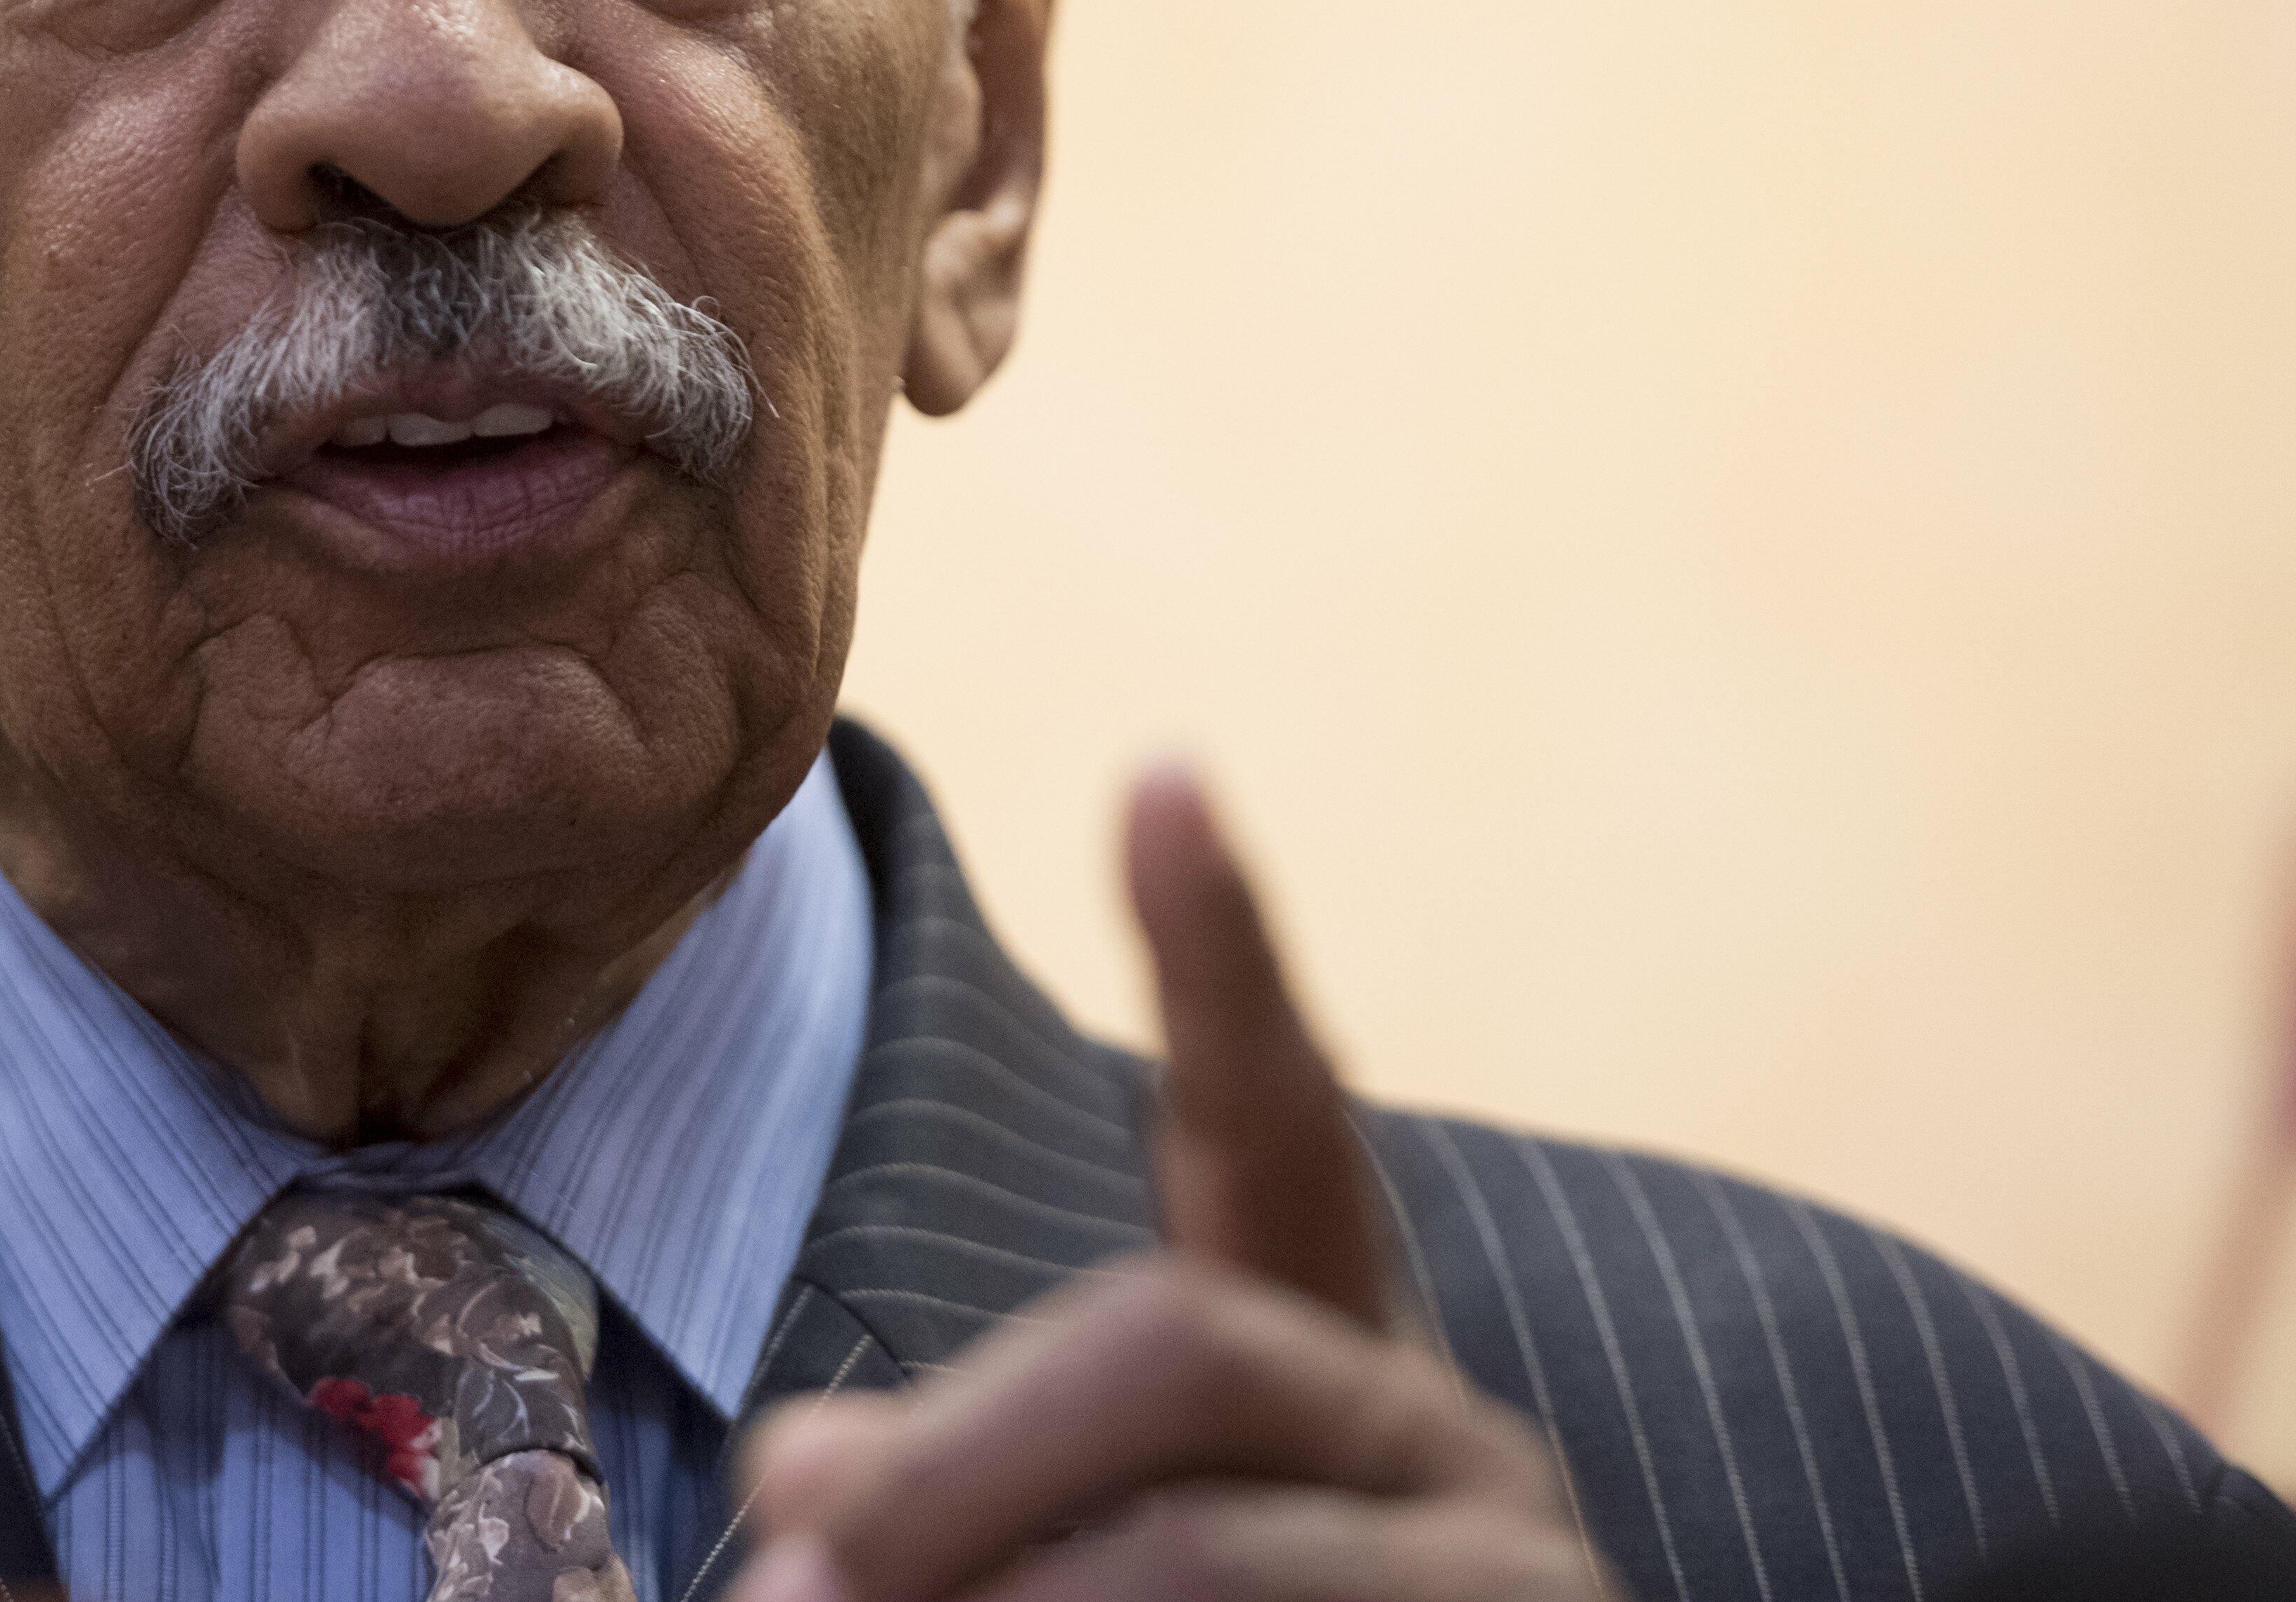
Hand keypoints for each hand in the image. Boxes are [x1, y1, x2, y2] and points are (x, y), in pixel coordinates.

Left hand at [724, 769, 1600, 1600]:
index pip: (1282, 1126)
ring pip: (1216, 1553)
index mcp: (1335, 1360)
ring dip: (992, 1599)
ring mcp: (1519, 1586)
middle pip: (1181, 1355)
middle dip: (959, 1452)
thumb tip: (785, 1482)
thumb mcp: (1089, 1549)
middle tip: (776, 1521)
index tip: (1161, 775)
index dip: (1225, 956)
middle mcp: (1452, 1447)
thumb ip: (962, 1482)